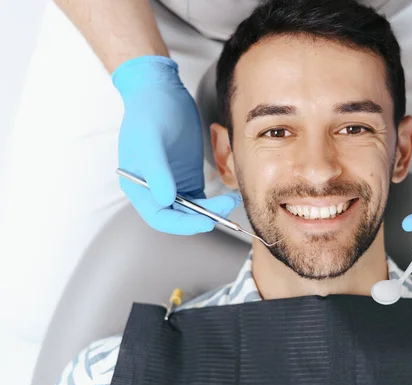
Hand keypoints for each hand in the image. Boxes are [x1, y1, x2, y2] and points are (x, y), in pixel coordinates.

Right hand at [114, 56, 240, 234]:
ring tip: (231, 200)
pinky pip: (202, 199)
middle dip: (202, 217)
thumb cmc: (148, 113)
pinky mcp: (187, 177)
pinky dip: (215, 201)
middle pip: (179, 217)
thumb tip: (166, 200)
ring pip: (193, 210)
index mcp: (139, 187)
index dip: (182, 224)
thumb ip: (157, 172)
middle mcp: (155, 190)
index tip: (205, 221)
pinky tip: (228, 195)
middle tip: (226, 209)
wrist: (160, 91)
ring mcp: (172, 184)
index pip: (160, 217)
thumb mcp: (150, 140)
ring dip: (212, 211)